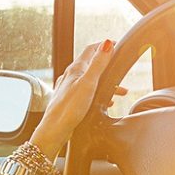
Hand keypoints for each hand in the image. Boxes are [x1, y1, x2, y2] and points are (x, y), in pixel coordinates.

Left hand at [29, 40, 119, 155]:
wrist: (54, 130)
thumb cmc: (69, 108)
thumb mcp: (88, 83)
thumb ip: (98, 64)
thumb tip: (106, 43)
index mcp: (75, 69)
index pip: (91, 49)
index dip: (104, 45)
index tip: (116, 44)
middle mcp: (71, 76)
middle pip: (92, 65)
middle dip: (108, 66)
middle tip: (120, 70)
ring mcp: (69, 88)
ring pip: (91, 80)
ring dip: (106, 83)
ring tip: (120, 91)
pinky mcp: (70, 100)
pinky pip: (87, 92)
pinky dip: (99, 94)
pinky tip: (105, 103)